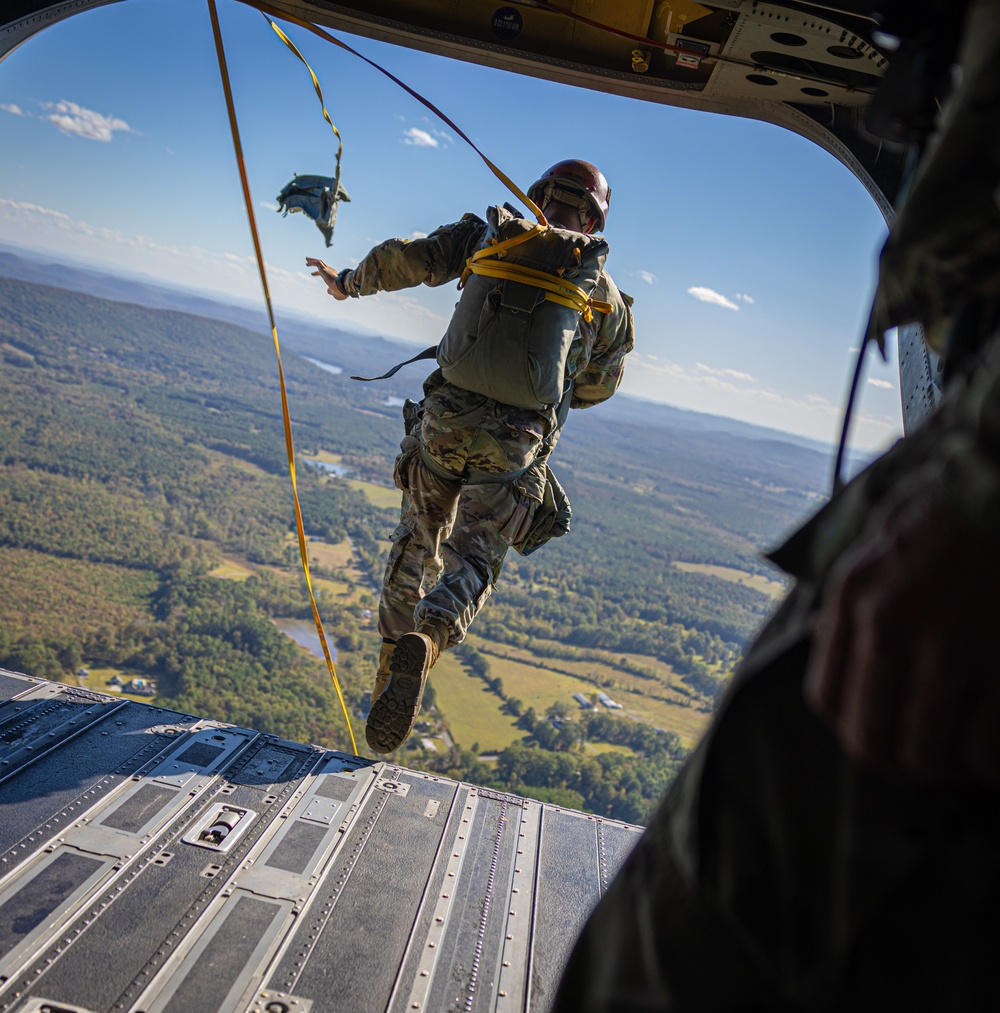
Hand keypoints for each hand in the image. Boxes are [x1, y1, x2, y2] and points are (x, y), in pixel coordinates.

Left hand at [306, 257, 347, 299]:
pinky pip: (317, 263)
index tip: (312, 273)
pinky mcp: (324, 268)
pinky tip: (307, 264)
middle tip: (308, 261)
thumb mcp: (334, 292)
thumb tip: (328, 291)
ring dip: (312, 260)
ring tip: (306, 259)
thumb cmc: (338, 290)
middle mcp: (331, 270)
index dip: (317, 272)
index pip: (324, 272)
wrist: (339, 287)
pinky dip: (312, 262)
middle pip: (322, 264)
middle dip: (315, 262)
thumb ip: (330, 291)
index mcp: (333, 275)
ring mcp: (327, 269)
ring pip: (319, 262)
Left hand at [805, 483, 999, 782]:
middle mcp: (888, 624)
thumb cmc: (948, 513)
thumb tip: (831, 645)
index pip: (826, 698)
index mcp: (853, 597)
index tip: (884, 730)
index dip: (854, 727)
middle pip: (869, 738)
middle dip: (898, 762)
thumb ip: (851, 602)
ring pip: (925, 752)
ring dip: (945, 768)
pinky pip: (985, 745)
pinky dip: (989, 762)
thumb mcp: (874, 546)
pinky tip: (993, 754)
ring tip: (963, 760)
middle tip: (927, 758)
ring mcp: (948, 645)